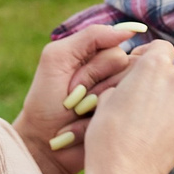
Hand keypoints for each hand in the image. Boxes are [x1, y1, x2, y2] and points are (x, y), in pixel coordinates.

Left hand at [13, 23, 144, 173]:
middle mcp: (119, 77)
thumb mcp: (58, 58)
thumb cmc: (46, 101)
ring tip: (80, 112)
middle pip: (126, 68)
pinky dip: (101, 118)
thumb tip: (129, 30)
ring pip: (128, 89)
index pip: (116, 50)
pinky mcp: (127, 121)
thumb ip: (91, 37)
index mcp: (103, 57)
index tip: (70, 79)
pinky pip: (127, 111)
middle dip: (93, 83)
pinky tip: (89, 126)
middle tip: (73, 98)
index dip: (92, 66)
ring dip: (96, 102)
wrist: (43, 142)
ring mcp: (125, 100)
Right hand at [82, 38, 173, 173]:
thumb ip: (125, 82)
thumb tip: (131, 84)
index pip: (161, 47)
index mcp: (153, 65)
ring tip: (147, 119)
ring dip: (169, 99)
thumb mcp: (106, 98)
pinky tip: (156, 133)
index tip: (138, 68)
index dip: (149, 55)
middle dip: (159, 80)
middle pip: (173, 71)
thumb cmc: (108, 135)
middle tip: (139, 99)